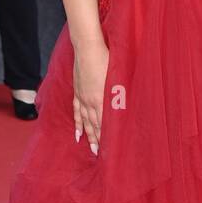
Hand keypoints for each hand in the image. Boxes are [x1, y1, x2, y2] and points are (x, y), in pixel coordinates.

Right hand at [72, 39, 108, 154]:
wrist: (87, 48)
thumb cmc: (106, 59)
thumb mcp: (117, 76)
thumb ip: (119, 93)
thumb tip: (124, 106)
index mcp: (101, 98)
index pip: (104, 122)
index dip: (106, 135)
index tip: (110, 148)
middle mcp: (90, 101)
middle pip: (95, 124)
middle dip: (98, 140)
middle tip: (100, 154)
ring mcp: (82, 97)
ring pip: (85, 121)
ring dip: (88, 135)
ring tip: (91, 148)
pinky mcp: (77, 92)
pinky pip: (76, 112)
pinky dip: (77, 124)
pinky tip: (77, 133)